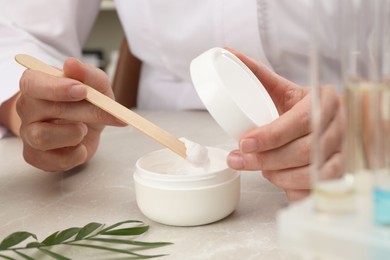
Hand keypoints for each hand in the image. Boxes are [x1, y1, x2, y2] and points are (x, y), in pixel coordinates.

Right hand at [17, 58, 123, 171]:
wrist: (87, 128)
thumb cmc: (86, 103)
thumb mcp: (97, 86)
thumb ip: (89, 75)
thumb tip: (72, 64)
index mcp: (36, 85)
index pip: (33, 83)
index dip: (57, 88)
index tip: (82, 90)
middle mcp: (27, 109)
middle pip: (46, 109)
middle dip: (83, 111)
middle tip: (107, 112)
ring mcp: (29, 134)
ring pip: (42, 137)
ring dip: (73, 134)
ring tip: (84, 129)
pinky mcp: (37, 156)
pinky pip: (54, 160)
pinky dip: (75, 154)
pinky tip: (81, 146)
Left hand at [226, 49, 342, 200]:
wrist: (322, 120)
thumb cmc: (297, 107)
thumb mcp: (281, 89)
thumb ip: (257, 73)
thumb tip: (228, 52)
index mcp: (324, 101)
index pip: (299, 122)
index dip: (269, 136)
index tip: (243, 143)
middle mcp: (339, 125)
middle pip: (304, 151)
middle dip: (266, 159)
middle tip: (241, 160)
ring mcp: (343, 150)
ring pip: (312, 173)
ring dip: (280, 175)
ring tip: (263, 169)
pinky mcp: (341, 171)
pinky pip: (318, 188)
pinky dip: (295, 188)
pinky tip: (282, 180)